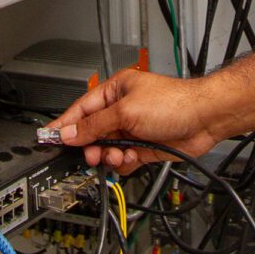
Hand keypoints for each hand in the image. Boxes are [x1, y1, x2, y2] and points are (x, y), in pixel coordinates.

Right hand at [51, 67, 220, 169]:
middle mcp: (123, 109)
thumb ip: (95, 125)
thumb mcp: (126, 111)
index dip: (66, 124)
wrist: (204, 119)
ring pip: (108, 148)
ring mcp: (133, 129)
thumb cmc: (174, 103)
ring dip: (109, 155)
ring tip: (116, 156)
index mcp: (115, 91)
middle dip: (91, 145)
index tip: (49, 137)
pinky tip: (130, 159)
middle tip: (90, 154)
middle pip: (93, 132)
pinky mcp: (144, 146)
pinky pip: (124, 159)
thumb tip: (70, 133)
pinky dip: (124, 163)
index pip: (82, 108)